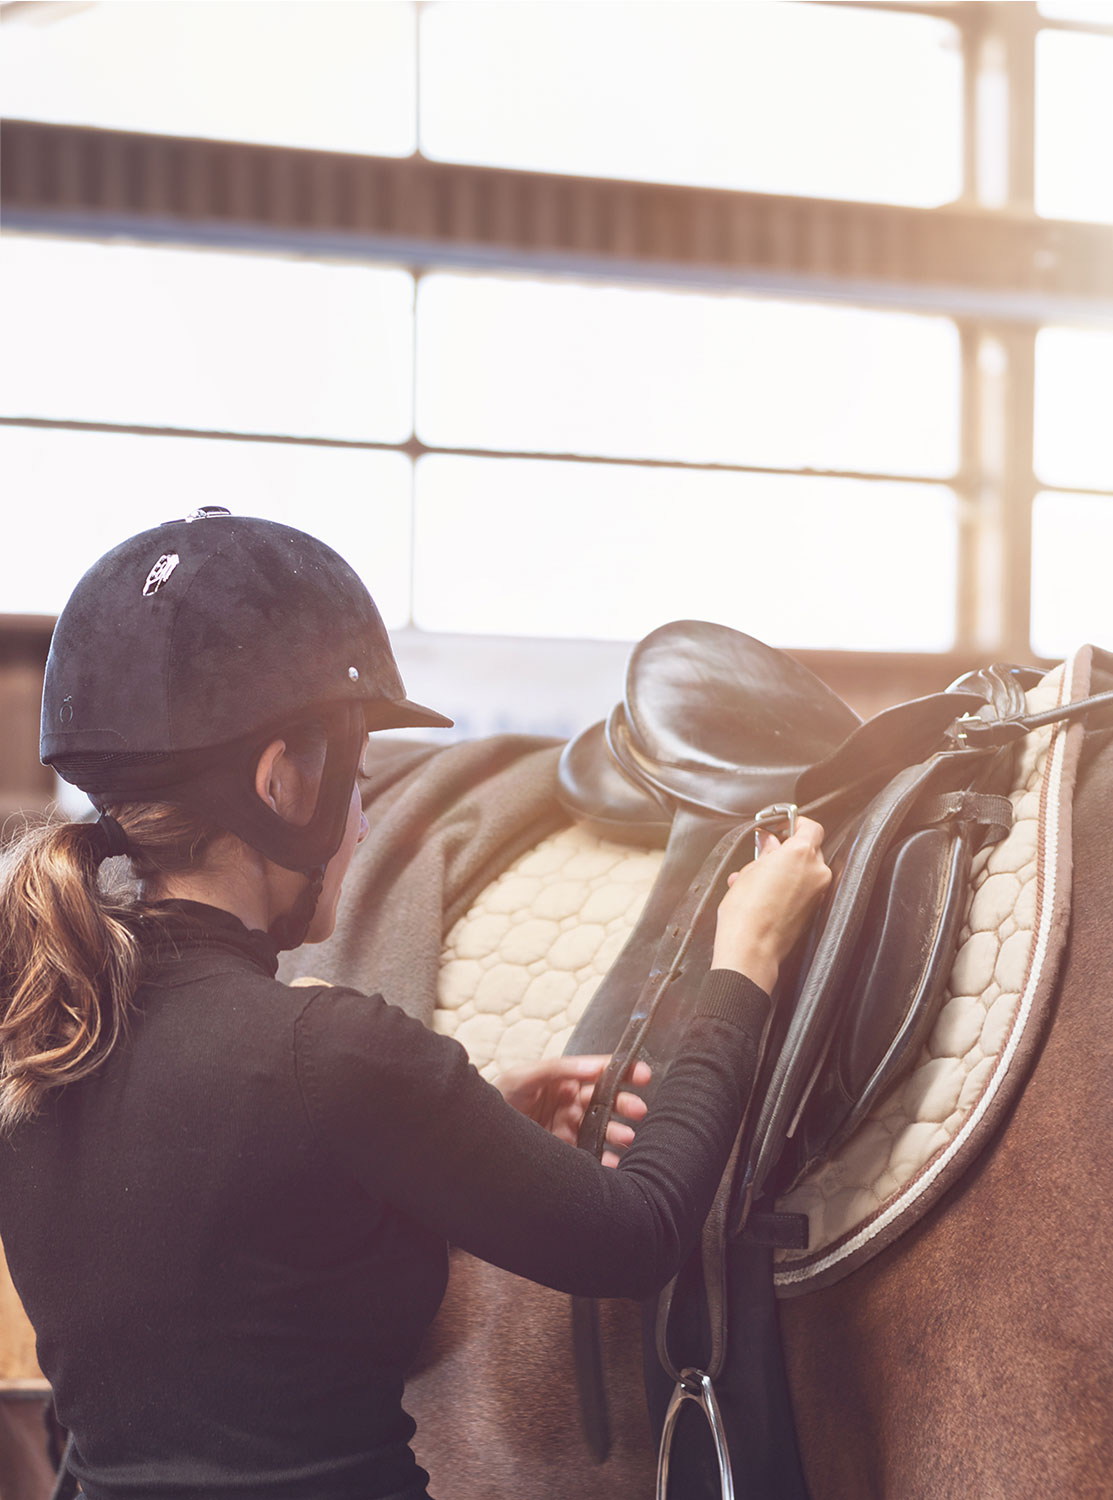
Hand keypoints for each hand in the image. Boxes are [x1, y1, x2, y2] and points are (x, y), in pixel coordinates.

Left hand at [495, 1056, 650, 1166]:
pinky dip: (604, 1158)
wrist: (478, 1137)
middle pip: (604, 1102)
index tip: (641, 1075)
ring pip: (601, 1128)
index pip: (598, 1073)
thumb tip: (594, 1066)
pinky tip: (612, 1160)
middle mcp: (569, 1104)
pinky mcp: (565, 1153)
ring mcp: (568, 1129)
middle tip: (638, 1110)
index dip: (622, 1072)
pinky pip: (590, 1155)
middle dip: (624, 1105)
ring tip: (626, 1136)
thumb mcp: (524, 1076)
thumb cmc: (499, 1098)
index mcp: (564, 1081)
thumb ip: (559, 1068)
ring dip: (617, 1131)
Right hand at [711, 815, 830, 993]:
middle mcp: (816, 871)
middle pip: (809, 848)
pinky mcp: (815, 909)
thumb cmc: (746, 913)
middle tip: (765, 853)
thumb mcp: (749, 872)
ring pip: (806, 870)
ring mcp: (819, 892)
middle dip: (788, 849)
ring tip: (759, 878)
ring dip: (787, 869)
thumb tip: (769, 843)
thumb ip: (766, 852)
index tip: (779, 828)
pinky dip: (790, 886)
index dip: (794, 824)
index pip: (810, 827)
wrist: (751, 949)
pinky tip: (766, 893)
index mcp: (801, 854)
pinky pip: (805, 888)